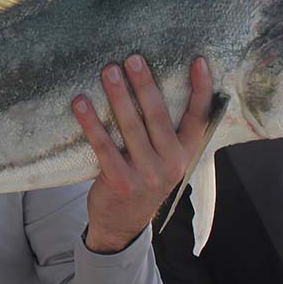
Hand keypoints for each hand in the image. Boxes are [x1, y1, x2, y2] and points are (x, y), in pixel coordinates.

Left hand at [78, 55, 213, 252]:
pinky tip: (81, 103)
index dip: (201, 90)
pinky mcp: (120, 182)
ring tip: (109, 71)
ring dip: (119, 96)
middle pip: (158, 117)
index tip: (198, 61)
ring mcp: (146, 174)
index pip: (199, 118)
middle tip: (134, 58)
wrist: (123, 224)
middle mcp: (171, 163)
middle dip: (146, 85)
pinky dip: (91, 123)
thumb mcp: (165, 160)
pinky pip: (104, 146)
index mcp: (185, 153)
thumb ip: (166, 132)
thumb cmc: (143, 179)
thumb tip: (151, 84)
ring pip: (131, 127)